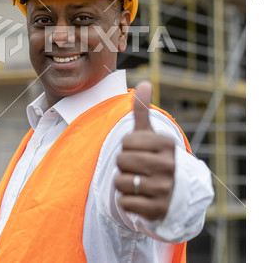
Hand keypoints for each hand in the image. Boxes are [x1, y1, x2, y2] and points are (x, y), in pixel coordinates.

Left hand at [114, 82, 175, 220]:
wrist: (171, 191)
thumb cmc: (153, 155)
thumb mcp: (148, 134)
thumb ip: (142, 110)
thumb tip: (144, 82)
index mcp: (167, 144)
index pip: (126, 141)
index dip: (127, 146)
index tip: (139, 150)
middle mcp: (169, 166)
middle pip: (122, 160)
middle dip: (124, 164)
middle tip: (137, 167)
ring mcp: (165, 189)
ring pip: (121, 181)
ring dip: (124, 181)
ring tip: (138, 180)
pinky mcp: (157, 210)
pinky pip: (125, 201)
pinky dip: (127, 199)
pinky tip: (140, 196)